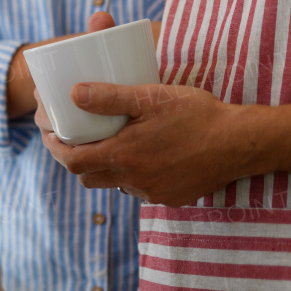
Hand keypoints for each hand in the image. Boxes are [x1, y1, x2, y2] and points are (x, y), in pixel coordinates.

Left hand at [34, 11, 239, 204]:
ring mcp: (153, 192)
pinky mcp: (171, 197)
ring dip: (102, 168)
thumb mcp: (150, 97)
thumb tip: (73, 93)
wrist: (242, 141)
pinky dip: (130, 175)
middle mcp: (134, 180)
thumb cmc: (196, 114)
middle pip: (87, 177)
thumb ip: (109, 96)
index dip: (55, 149)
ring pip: (113, 185)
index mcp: (124, 156)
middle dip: (73, 159)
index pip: (72, 161)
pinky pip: (139, 189)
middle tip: (71, 139)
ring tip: (103, 145)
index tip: (49, 135)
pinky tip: (138, 156)